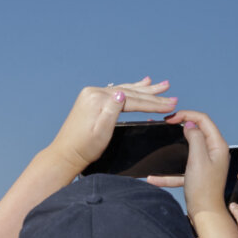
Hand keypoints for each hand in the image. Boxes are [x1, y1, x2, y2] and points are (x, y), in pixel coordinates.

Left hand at [49, 77, 176, 169]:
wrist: (66, 154)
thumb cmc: (85, 147)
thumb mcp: (101, 132)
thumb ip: (111, 110)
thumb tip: (121, 92)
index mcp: (98, 99)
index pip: (132, 100)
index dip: (153, 103)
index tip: (171, 105)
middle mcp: (94, 93)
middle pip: (131, 93)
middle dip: (153, 95)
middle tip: (172, 95)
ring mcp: (93, 94)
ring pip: (126, 90)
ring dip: (145, 89)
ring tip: (162, 85)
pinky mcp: (93, 99)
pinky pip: (117, 91)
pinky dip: (131, 88)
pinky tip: (142, 83)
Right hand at [167, 111, 229, 217]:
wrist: (205, 213)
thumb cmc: (204, 187)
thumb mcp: (198, 158)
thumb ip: (195, 137)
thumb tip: (190, 123)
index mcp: (218, 145)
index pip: (204, 120)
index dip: (187, 114)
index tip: (169, 119)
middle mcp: (214, 152)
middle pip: (197, 131)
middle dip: (181, 124)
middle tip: (165, 124)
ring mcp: (206, 163)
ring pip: (188, 148)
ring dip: (174, 146)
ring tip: (160, 141)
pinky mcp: (198, 174)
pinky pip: (181, 169)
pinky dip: (168, 173)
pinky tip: (152, 178)